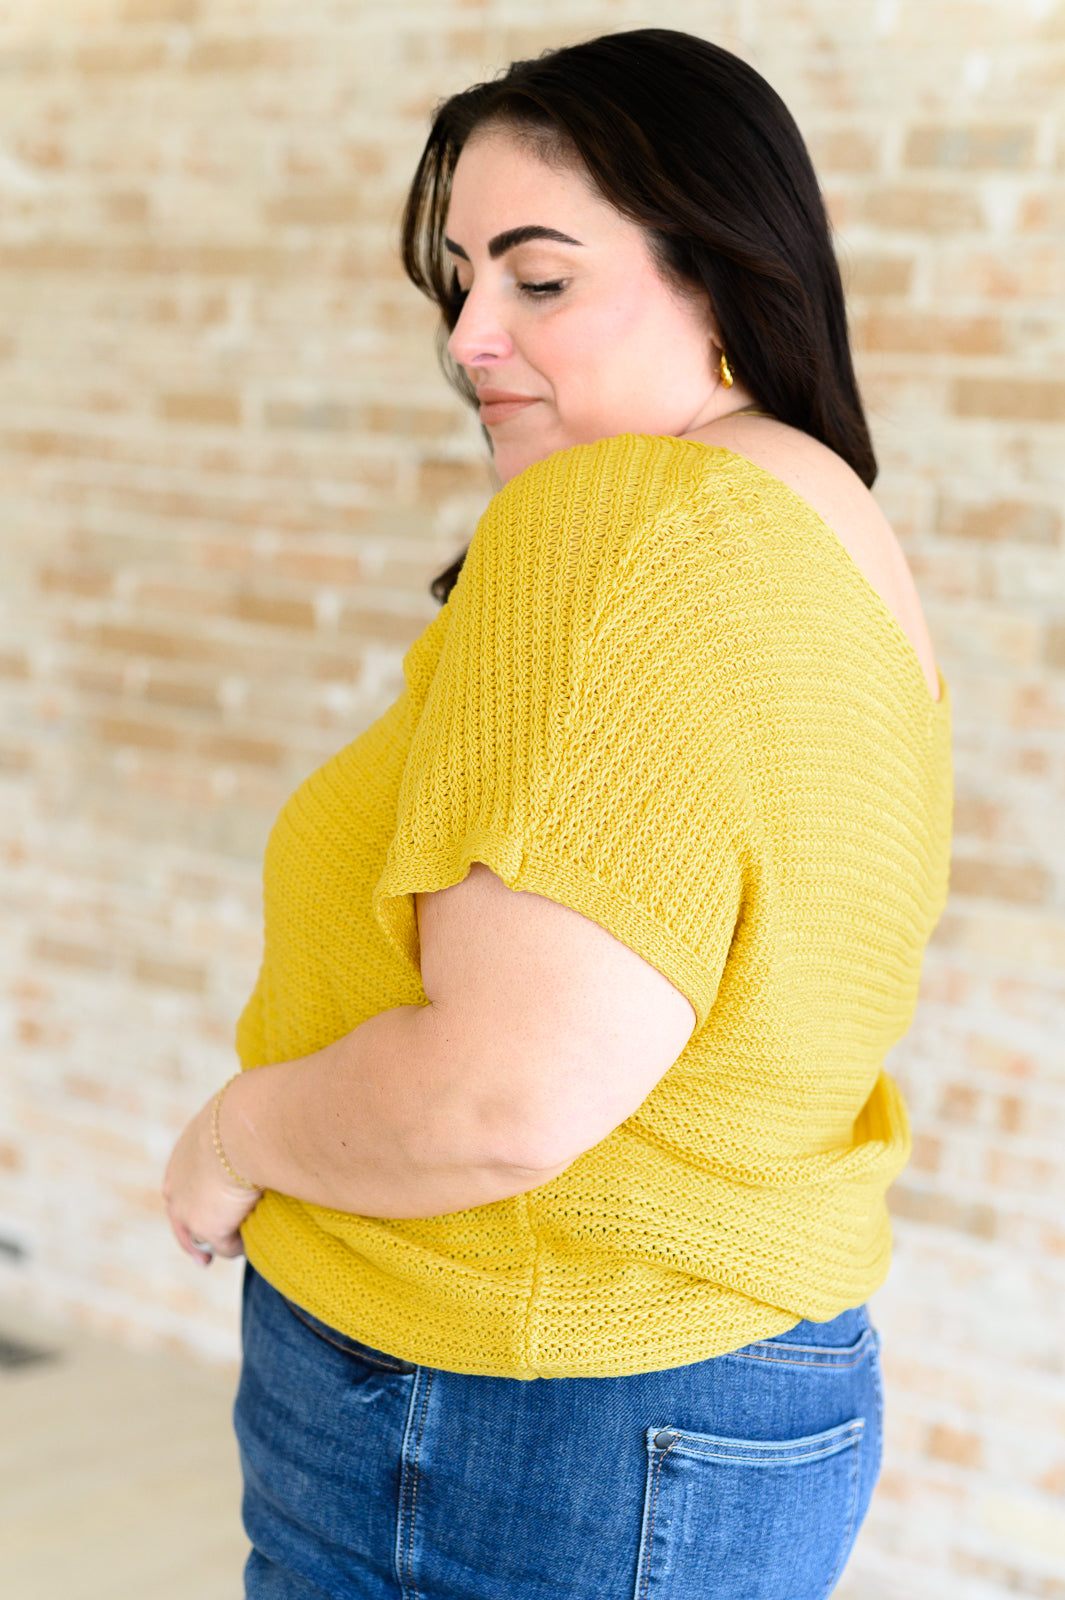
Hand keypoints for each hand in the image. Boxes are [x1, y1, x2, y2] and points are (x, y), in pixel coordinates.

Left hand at [162, 1093, 262, 1266]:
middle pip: (180, 1219)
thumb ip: (243, 1123)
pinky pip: (227, 1246)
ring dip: (216, 1245)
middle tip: (203, 1260)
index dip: (192, 1199)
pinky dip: (238, 1247)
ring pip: (199, 1238)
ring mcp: (190, 1210)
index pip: (181, 1184)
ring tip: (232, 1250)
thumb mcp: (239, 1113)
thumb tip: (267, 1107)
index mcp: (183, 1154)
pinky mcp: (209, 1228)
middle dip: (192, 1238)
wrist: (244, 1127)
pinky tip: (251, 1244)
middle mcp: (177, 1185)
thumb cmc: (251, 1111)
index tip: (202, 1212)